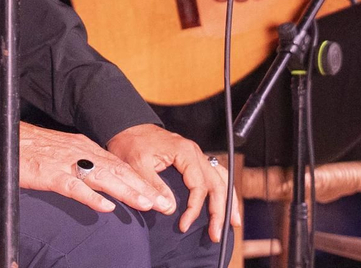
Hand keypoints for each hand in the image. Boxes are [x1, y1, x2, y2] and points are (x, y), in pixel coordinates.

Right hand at [17, 122, 164, 214]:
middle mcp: (81, 153)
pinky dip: (91, 197)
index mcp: (84, 148)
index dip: (139, 180)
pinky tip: (106, 207)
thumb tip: (99, 182)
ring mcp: (67, 163)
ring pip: (103, 178)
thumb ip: (82, 165)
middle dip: (142, 188)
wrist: (7, 137)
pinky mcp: (51, 175)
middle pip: (118, 171)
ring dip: (126, 192)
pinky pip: (74, 187)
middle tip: (162, 203)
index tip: (157, 194)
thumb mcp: (64, 152)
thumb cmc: (32, 148)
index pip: (118, 165)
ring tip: (146, 203)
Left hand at [107, 124, 238, 241]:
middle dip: (219, 210)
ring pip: (220, 178)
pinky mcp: (192, 160)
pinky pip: (214, 175)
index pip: (199, 185)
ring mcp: (196, 156)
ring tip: (232, 222)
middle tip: (217, 234)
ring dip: (227, 201)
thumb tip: (170, 209)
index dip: (194, 208)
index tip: (184, 225)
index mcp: (185, 152)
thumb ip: (154, 186)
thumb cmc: (132, 144)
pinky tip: (224, 203)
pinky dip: (221, 190)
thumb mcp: (138, 165)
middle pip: (217, 183)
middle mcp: (195, 152)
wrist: (128, 128)